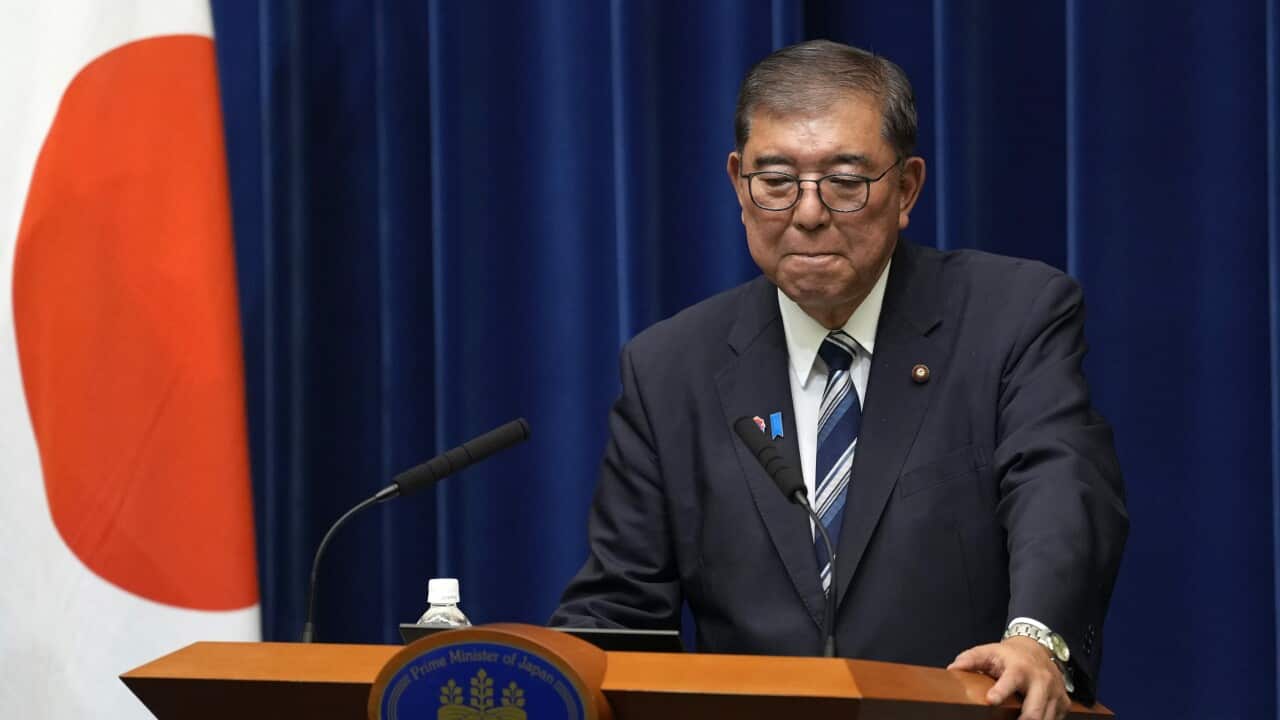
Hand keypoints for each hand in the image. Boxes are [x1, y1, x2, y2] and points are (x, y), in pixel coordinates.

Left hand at [948, 635, 1069, 719]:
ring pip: (1047, 719)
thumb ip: (970, 660)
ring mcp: (1055, 692)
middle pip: (1034, 710)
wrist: (1038, 649)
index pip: (1010, 681)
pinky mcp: (1063, 702)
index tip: (991, 700)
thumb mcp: (988, 652)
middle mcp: (1040, 680)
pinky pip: (1057, 719)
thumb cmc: (1008, 656)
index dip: (1001, 692)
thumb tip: (952, 669)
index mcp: (1019, 668)